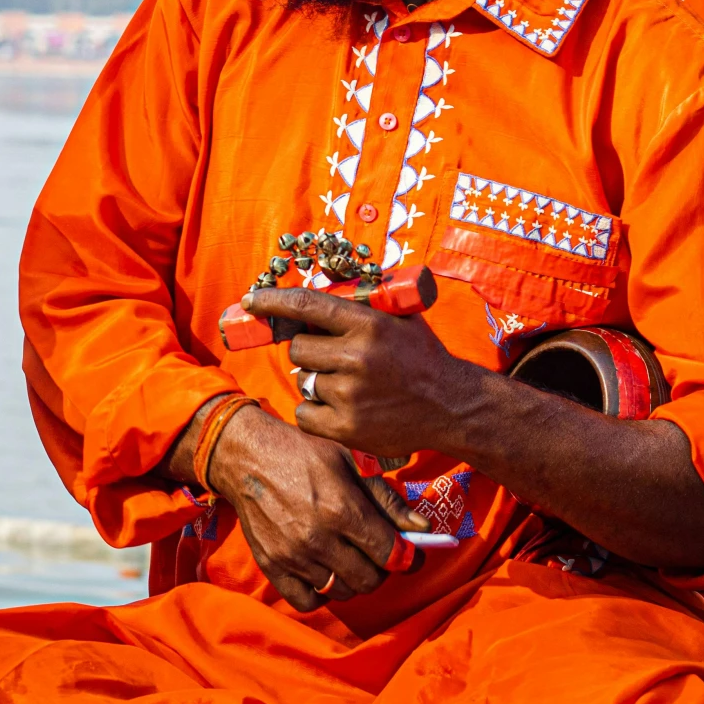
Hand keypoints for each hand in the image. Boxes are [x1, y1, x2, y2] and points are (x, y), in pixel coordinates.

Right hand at [189, 403, 420, 608]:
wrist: (247, 457)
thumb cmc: (304, 454)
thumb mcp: (352, 463)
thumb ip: (388, 499)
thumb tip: (422, 528)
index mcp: (342, 510)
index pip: (389, 554)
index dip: (406, 556)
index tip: (408, 553)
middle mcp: (318, 539)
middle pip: (368, 579)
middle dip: (380, 569)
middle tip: (375, 553)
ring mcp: (292, 556)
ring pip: (341, 592)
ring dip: (351, 580)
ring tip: (348, 559)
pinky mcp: (271, 566)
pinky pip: (306, 601)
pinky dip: (320, 593)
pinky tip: (323, 572)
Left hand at [248, 286, 486, 460]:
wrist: (452, 407)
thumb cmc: (422, 358)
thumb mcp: (400, 318)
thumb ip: (363, 301)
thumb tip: (323, 276)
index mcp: (368, 325)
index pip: (307, 305)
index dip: (273, 300)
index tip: (251, 300)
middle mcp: (356, 357)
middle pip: (298, 348)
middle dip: (311, 352)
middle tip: (337, 359)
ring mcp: (350, 395)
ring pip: (304, 381)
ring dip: (319, 382)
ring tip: (353, 387)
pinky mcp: (346, 427)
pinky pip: (305, 413)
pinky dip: (316, 412)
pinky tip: (343, 408)